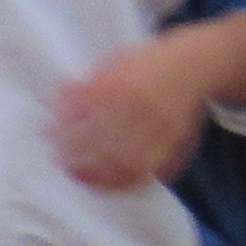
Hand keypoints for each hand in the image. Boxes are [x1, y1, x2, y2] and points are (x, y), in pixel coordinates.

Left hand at [49, 35, 216, 191]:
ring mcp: (164, 126)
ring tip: (79, 177)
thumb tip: (53, 102)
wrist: (198, 62)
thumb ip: (86, 83)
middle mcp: (145, 106)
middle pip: (106, 137)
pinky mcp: (179, 141)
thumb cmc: (147, 63)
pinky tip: (111, 183)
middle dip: (79, 152)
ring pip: (131, 159)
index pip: (89, 109)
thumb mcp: (115, 62)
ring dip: (101, 173)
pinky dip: (132, 179)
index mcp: (126, 83)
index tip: (47, 136)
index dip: (66, 125)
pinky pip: (155, 167)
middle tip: (60, 161)